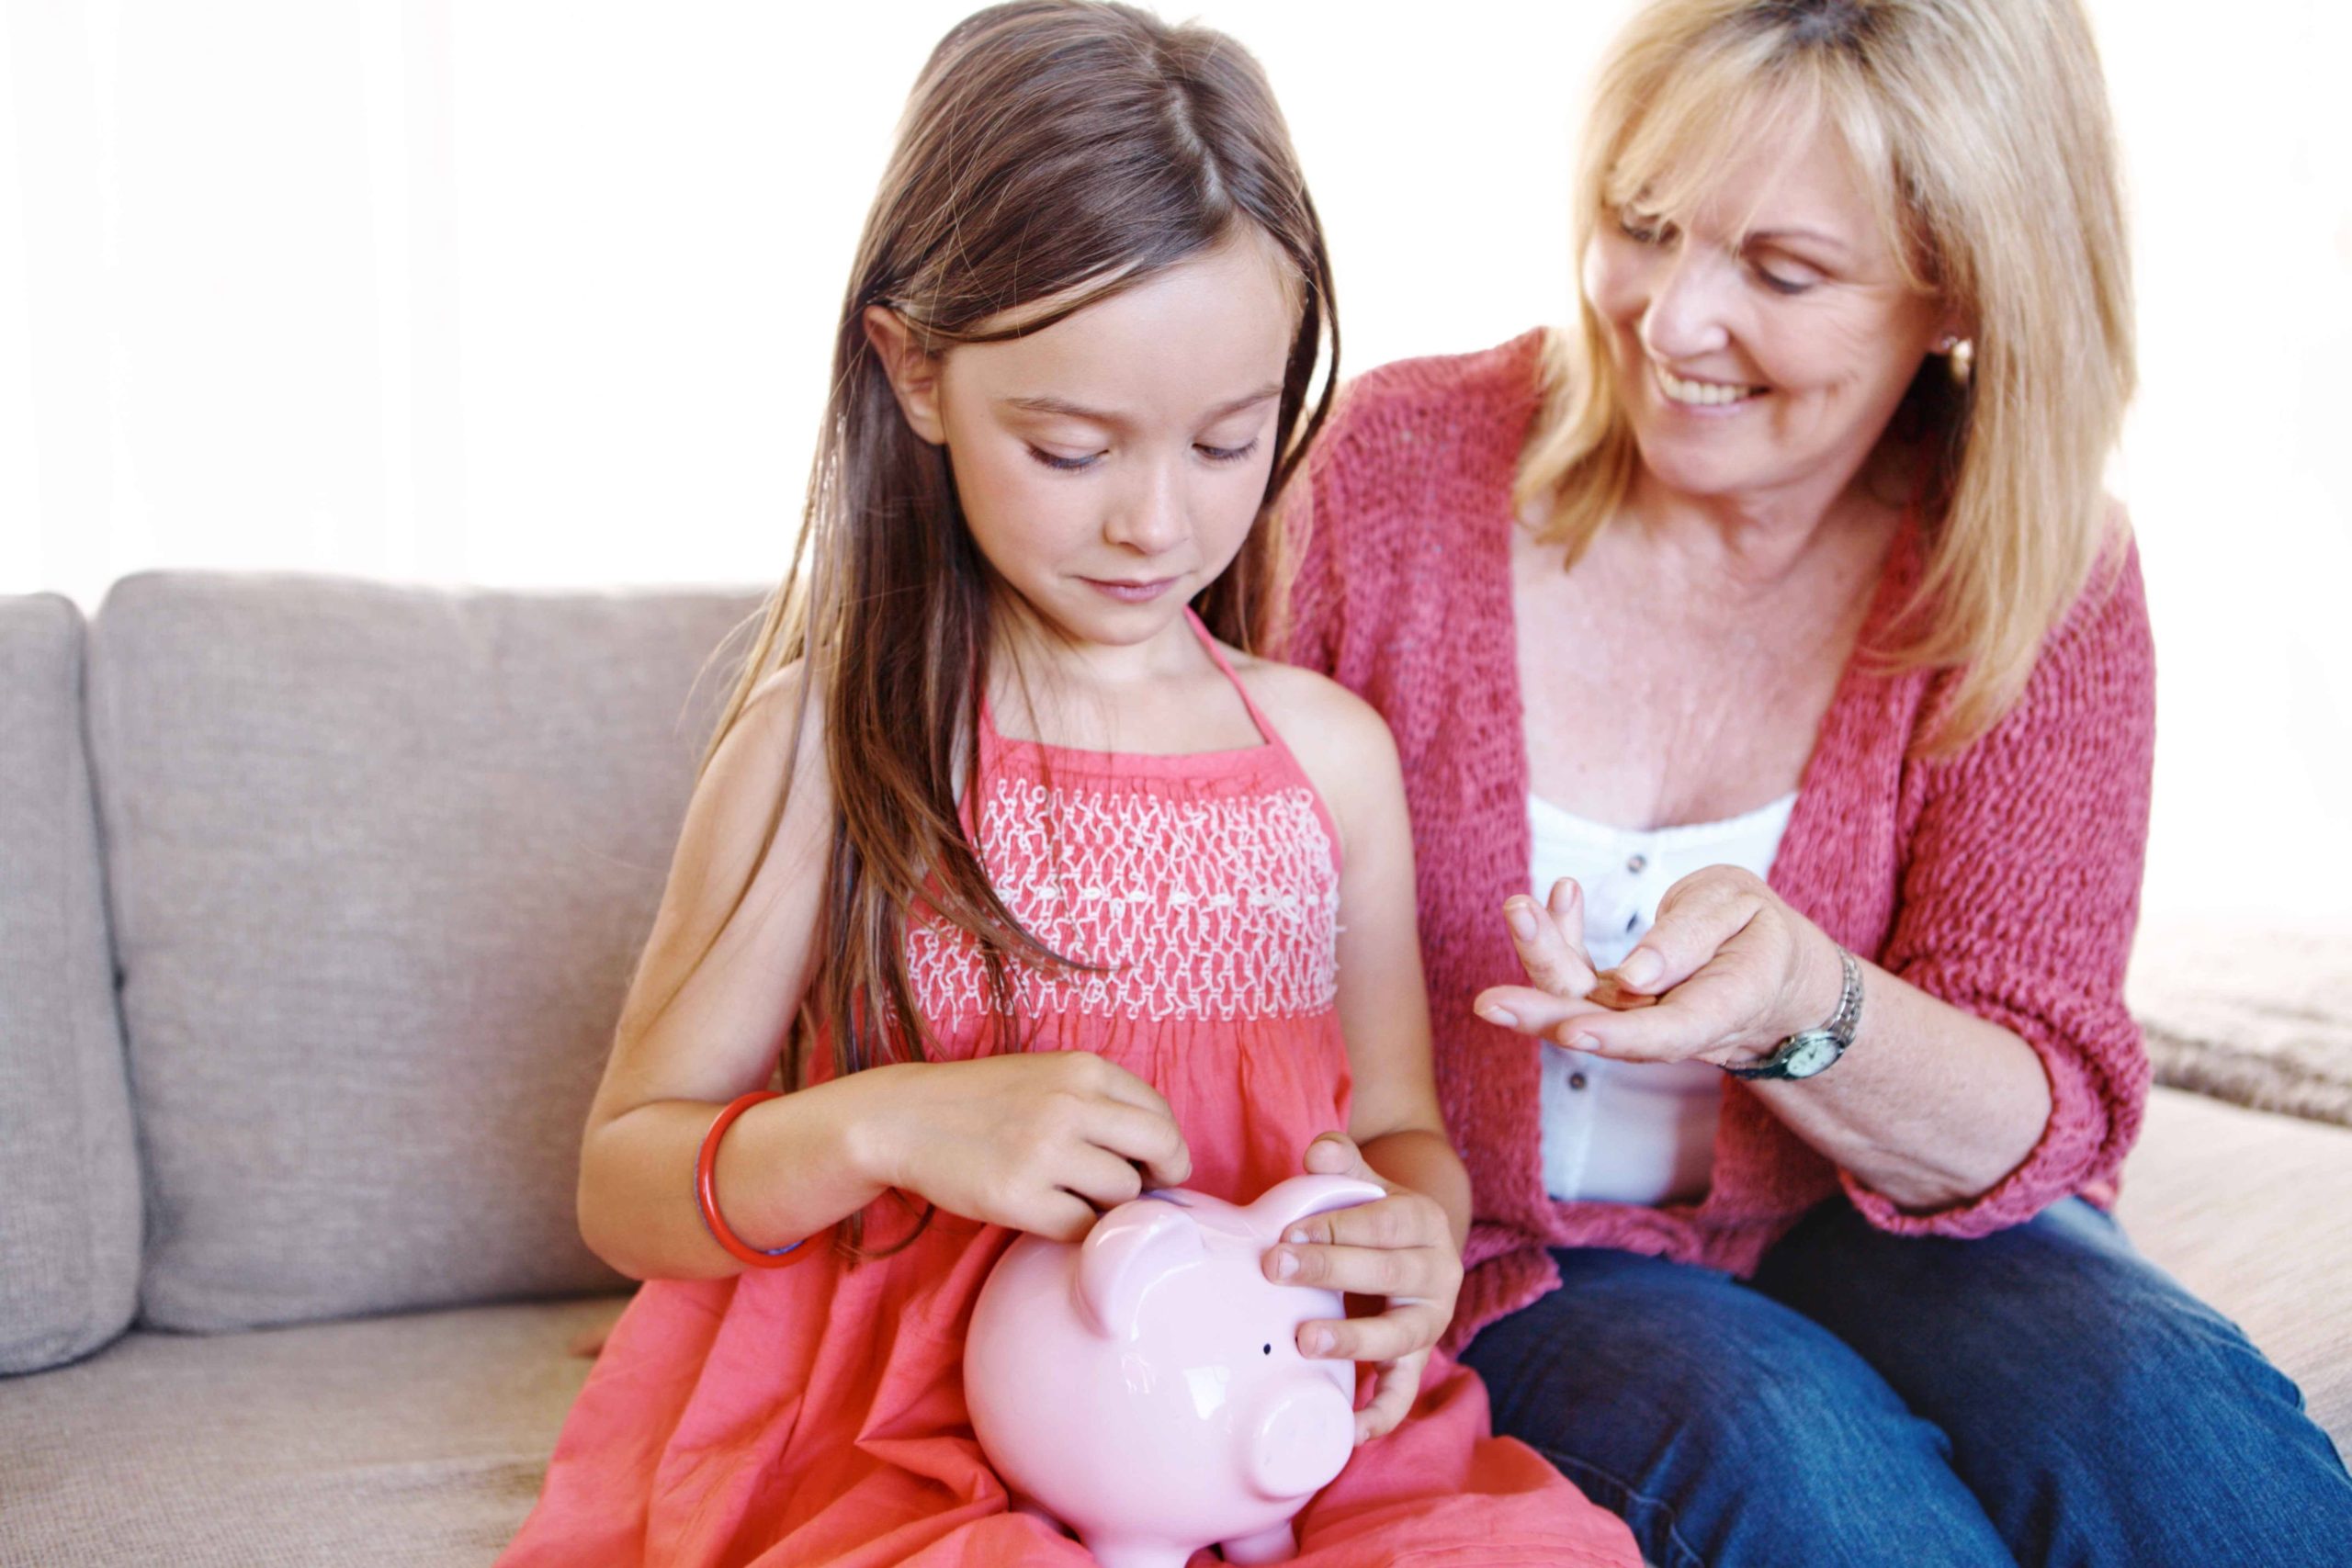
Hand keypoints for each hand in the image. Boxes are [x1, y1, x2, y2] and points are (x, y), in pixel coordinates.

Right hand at [860, 1052, 1190, 1240]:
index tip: (1150, 1165)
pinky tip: (1054, 1215)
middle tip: (1143, 1193)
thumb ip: (1102, 1101)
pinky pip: (1084, 1228)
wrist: (905, 1119)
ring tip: (1077, 1197)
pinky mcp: (1018, 1197)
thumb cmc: (985, 1102)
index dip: (1165, 1147)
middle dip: (1164, 1177)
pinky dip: (1079, 1230)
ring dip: (1110, 1205)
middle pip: (1162, 1150)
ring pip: (1125, 1194)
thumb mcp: (1048, 1076)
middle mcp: (1069, 1104)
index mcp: (1083, 1069)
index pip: (1161, 1114)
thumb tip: (1163, 1155)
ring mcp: (1044, 1151)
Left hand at [1260, 1132, 1462, 1442]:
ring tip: (1305, 1342)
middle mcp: (1438, 1273)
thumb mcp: (1364, 1183)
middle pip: (1390, 1275)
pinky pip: (1404, 1392)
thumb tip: (1319, 1151)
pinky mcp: (1416, 1360)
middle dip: (1332, 1271)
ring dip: (1354, 1339)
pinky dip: (1380, 1414)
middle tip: (1276, 1269)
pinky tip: (1346, 1429)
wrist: (1410, 1248)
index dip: (1338, 1226)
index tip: (1288, 1231)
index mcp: (1425, 1223)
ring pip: (1402, 1336)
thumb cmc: (1372, 1216)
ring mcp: (1430, 1322)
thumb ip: (1342, 1164)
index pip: (1386, 1224)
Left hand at [1475, 866, 1842, 1069]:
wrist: (1767, 965)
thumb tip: (1635, 975)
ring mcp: (1633, 1014)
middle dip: (1541, 1014)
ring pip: (1577, 996)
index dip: (1615, 1036)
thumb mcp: (1742, 912)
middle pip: (1599, 1024)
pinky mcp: (1610, 996)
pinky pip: (1577, 970)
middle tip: (1489, 1003)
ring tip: (1517, 908)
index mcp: (1718, 1012)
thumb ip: (1691, 939)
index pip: (1664, 1035)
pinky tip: (1562, 891)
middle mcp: (1665, 1024)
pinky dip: (1563, 933)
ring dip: (1540, 956)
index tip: (1570, 1031)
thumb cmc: (1759, 933)